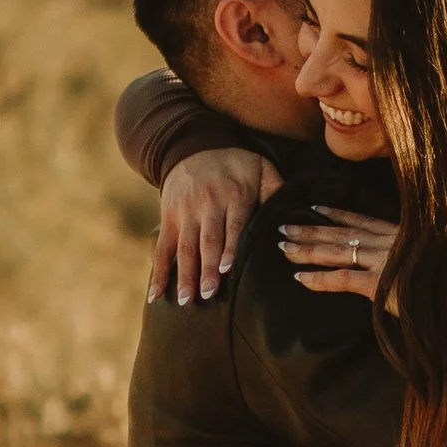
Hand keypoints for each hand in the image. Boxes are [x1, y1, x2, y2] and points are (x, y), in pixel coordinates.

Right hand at [151, 147, 281, 303]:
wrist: (193, 146)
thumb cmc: (235, 164)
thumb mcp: (261, 167)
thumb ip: (276, 189)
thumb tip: (290, 217)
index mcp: (234, 195)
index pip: (232, 225)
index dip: (229, 247)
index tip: (225, 269)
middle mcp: (207, 205)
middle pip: (206, 241)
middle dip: (205, 269)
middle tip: (207, 294)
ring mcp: (185, 213)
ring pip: (184, 247)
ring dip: (183, 275)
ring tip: (184, 300)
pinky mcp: (169, 219)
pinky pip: (162, 248)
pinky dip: (158, 272)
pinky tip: (155, 295)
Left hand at [277, 205, 401, 302]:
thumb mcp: (422, 263)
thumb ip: (406, 260)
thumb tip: (395, 267)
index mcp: (402, 236)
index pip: (365, 221)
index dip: (338, 215)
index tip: (316, 208)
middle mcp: (390, 242)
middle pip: (343, 234)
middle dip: (312, 230)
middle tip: (285, 227)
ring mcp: (384, 261)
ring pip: (337, 251)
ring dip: (308, 248)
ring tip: (284, 246)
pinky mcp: (380, 283)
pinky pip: (343, 278)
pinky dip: (320, 278)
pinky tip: (300, 277)